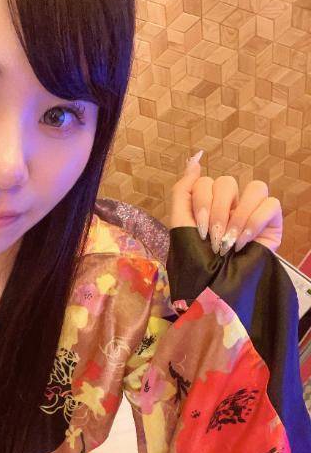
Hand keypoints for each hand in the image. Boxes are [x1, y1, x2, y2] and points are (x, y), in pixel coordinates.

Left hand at [169, 149, 283, 255]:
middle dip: (217, 211)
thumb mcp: (180, 227)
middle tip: (213, 239)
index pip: (206, 182)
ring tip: (229, 242)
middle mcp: (230, 205)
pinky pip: (271, 204)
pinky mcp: (272, 223)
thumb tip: (194, 161)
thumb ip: (183, 192)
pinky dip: (255, 222)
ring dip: (237, 216)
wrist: (216, 291)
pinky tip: (244, 243)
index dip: (200, 201)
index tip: (199, 230)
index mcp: (207, 205)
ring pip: (254, 187)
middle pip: (226, 182)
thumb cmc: (197, 264)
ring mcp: (252, 212)